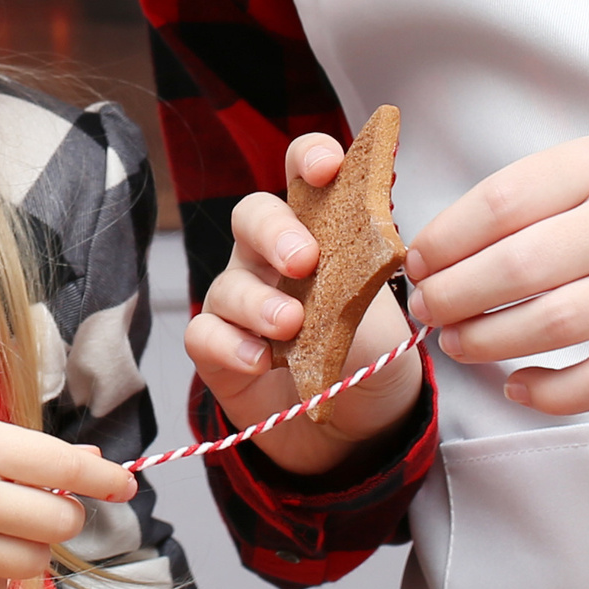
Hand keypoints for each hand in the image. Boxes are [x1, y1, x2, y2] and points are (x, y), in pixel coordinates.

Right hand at [185, 131, 423, 477]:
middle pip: (252, 216)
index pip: (304, 176)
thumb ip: (368, 277)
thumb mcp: (382, 313)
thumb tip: (373, 242)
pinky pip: (205, 334)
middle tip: (303, 260)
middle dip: (274, 231)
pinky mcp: (218, 349)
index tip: (326, 167)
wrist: (357, 429)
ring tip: (289, 325)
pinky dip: (230, 344)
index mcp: (318, 231)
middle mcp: (271, 256)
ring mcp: (241, 301)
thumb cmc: (368, 355)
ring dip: (258, 301)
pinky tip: (260, 360)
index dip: (309, 159)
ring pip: (228, 281)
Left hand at [403, 135, 588, 414]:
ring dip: (489, 341)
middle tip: (427, 308)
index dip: (445, 238)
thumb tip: (429, 256)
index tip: (416, 261)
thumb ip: (513, 204)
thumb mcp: (580, 173)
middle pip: (523, 266)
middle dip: (455, 294)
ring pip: (557, 325)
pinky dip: (549, 393)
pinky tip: (515, 384)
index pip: (503, 202)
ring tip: (456, 341)